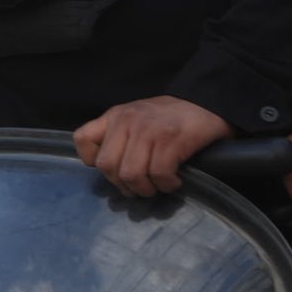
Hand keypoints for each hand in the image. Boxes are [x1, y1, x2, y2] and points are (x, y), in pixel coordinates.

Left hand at [73, 95, 231, 197]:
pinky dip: (166, 185)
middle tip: (139, 187)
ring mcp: (149, 130)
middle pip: (107, 166)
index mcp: (115, 116)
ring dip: (145, 189)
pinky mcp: (171, 140)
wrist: (209, 102)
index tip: (112, 168)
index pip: (82, 139)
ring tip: (157, 187)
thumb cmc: (171, 117)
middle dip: (122, 184)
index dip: (92, 160)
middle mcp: (127, 121)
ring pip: (131, 174)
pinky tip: (174, 181)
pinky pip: (159, 174)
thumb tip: (109, 170)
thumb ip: (119, 135)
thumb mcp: (136, 118)